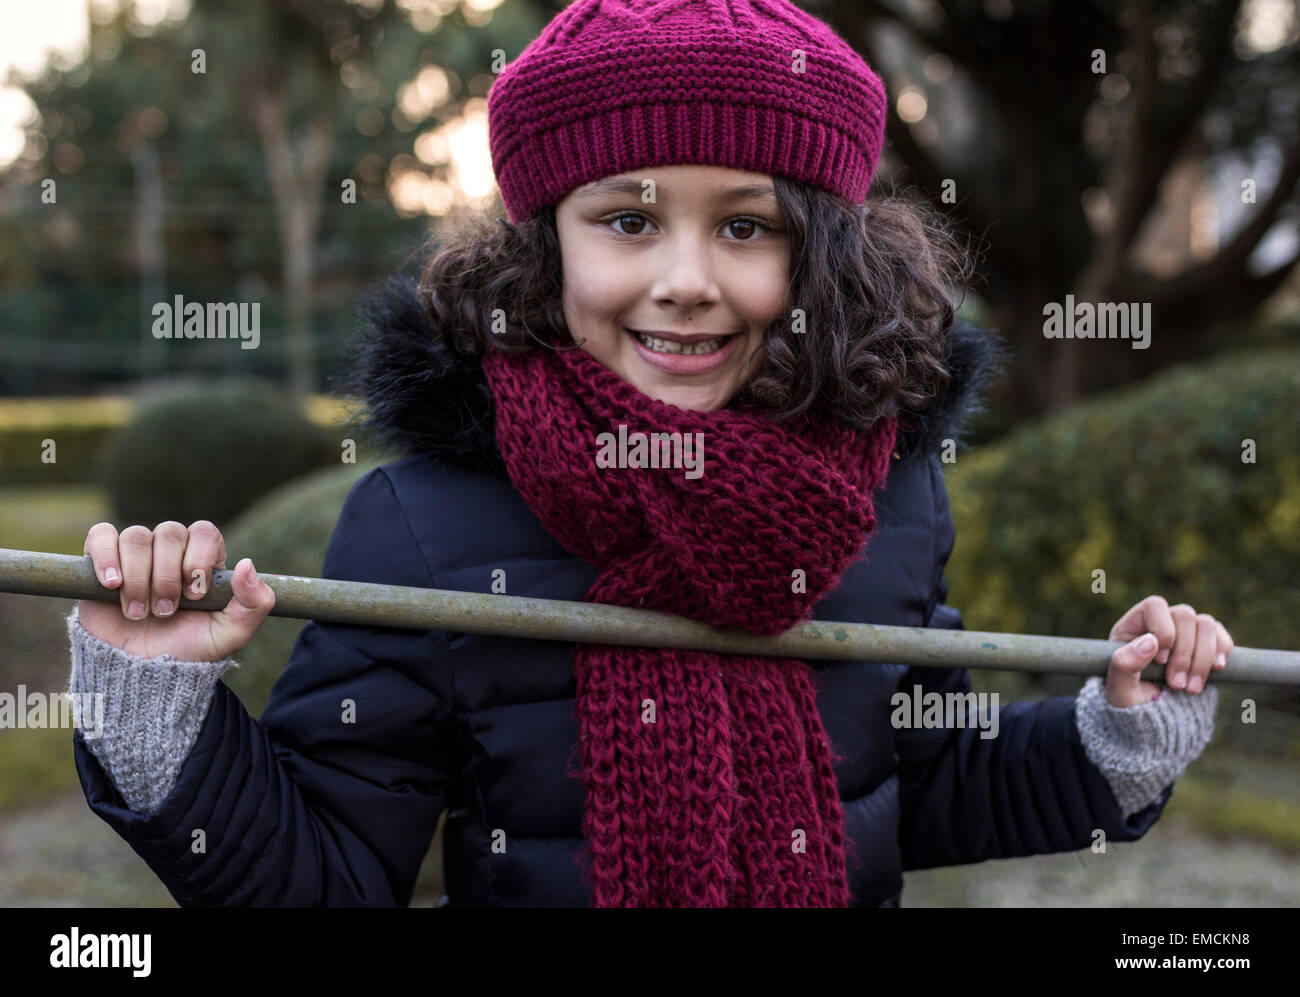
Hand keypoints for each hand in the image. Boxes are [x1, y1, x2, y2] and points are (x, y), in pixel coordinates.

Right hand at [78, 520, 275, 661]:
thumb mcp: (231, 634)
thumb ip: (254, 603)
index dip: (198, 557)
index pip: (204, 532)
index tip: (194, 594)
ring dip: (138, 578)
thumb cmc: (187, 650)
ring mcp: (135, 555)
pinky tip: (112, 585)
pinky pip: (101, 535)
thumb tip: (247, 564)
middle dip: (167, 576)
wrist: (140, 673)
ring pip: (136, 537)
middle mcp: (170, 551)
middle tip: (165, 612)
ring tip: (137, 613)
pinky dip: (105, 557)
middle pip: (170, 532)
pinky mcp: (101, 562)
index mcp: (203, 560)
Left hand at [1104, 595, 1232, 707]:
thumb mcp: (1119, 689)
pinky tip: (1216, 670)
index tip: (1160, 661)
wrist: (1153, 718)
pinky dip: (1222, 652)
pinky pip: (1222, 635)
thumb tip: (1150, 641)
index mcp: (1134, 625)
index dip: (1163, 631)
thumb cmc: (1131, 701)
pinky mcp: (1207, 644)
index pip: (1155, 606)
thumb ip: (1124, 664)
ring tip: (1192, 688)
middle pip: (1184, 615)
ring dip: (1203, 658)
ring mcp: (1186, 631)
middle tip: (1177, 685)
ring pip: (1206, 624)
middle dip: (1184, 654)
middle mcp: (1162, 622)